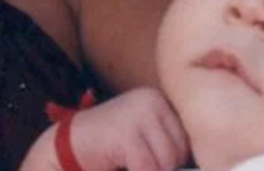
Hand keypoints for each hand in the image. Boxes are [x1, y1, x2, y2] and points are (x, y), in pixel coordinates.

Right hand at [22, 87, 188, 170]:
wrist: (67, 146)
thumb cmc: (108, 149)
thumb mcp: (142, 140)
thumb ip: (165, 146)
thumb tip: (197, 166)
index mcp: (158, 100)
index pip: (187, 139)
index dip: (176, 162)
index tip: (162, 164)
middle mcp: (151, 100)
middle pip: (179, 152)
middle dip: (163, 169)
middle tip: (137, 164)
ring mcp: (138, 113)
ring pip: (167, 163)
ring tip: (129, 165)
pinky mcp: (127, 132)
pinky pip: (148, 168)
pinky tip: (120, 165)